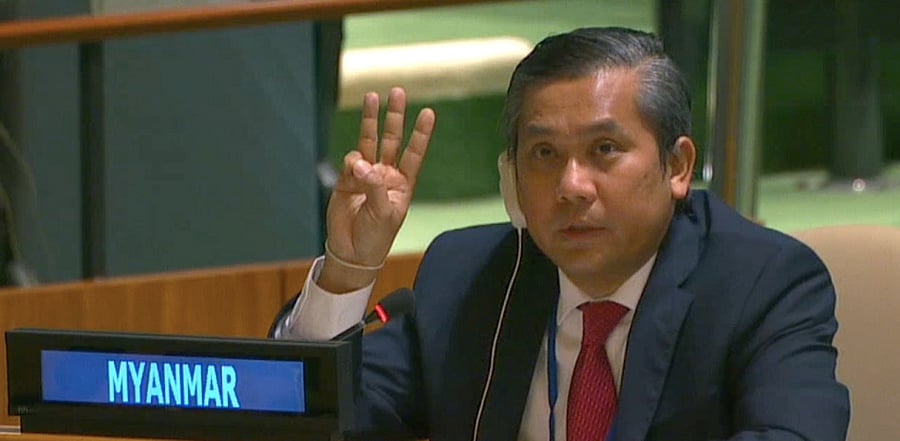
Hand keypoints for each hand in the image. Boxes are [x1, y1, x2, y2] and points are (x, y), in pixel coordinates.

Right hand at [318, 87, 435, 292]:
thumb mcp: (383, 213)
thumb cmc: (375, 237)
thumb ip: (374, 185)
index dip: (421, 133)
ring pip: (370, 141)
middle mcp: (386, 175)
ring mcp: (365, 175)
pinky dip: (352, 160)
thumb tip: (361, 162)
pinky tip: (354, 169)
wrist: (351, 252)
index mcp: (403, 183)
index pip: (414, 153)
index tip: (428, 112)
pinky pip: (350, 161)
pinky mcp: (346, 179)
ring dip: (370, 120)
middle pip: (392, 139)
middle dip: (395, 116)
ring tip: (372, 97)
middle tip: (398, 92)